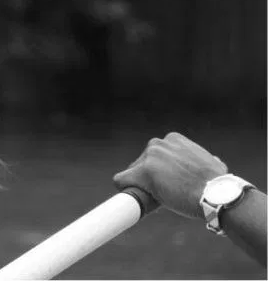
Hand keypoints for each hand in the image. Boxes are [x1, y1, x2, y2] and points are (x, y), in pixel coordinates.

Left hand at [113, 132, 227, 218]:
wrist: (216, 194)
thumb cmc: (217, 184)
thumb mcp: (211, 162)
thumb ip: (201, 159)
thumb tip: (212, 160)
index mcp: (173, 139)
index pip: (154, 155)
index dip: (159, 171)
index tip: (165, 183)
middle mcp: (159, 144)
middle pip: (141, 163)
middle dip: (148, 178)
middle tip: (161, 193)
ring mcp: (150, 157)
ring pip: (132, 173)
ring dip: (139, 185)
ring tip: (155, 198)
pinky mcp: (143, 172)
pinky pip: (120, 180)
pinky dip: (124, 190)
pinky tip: (133, 199)